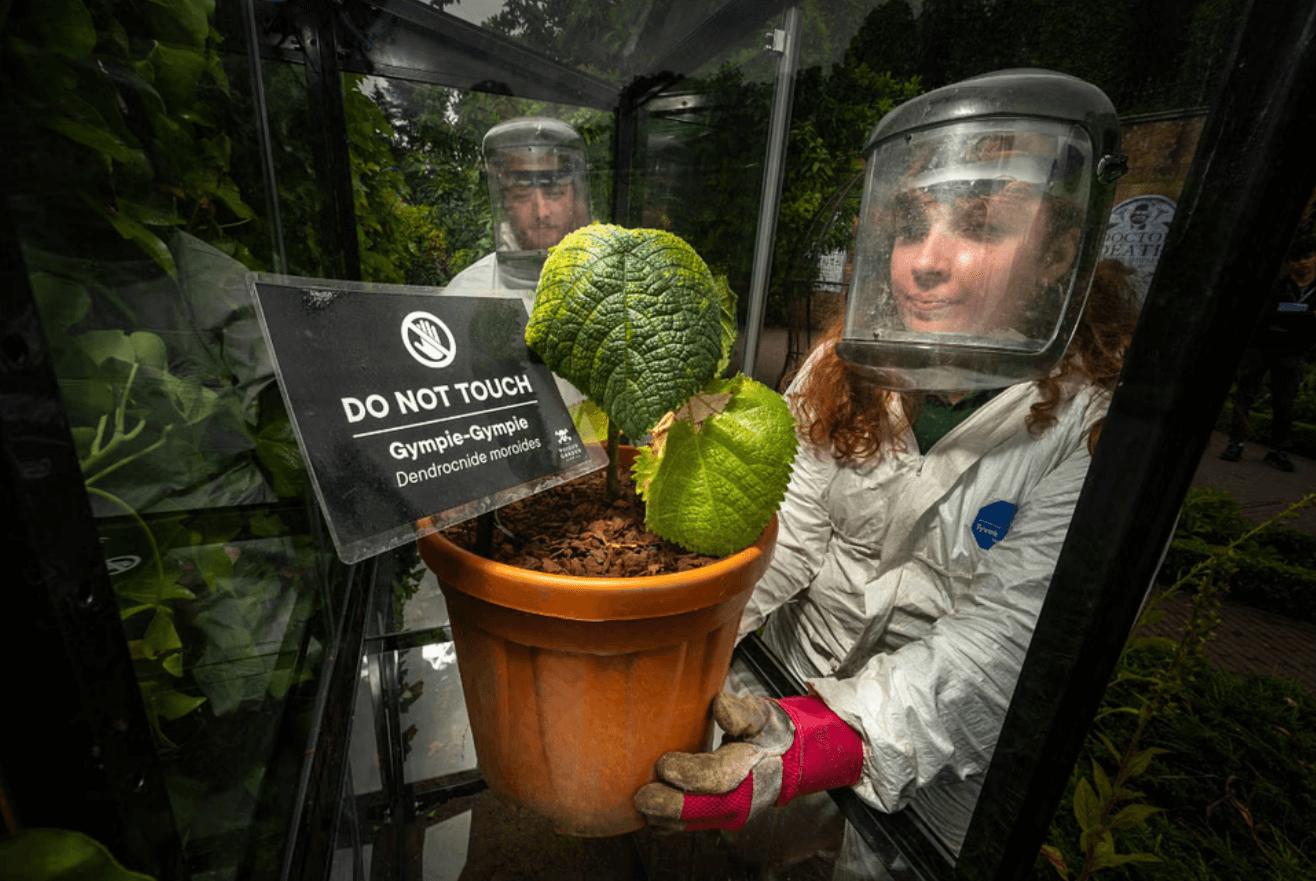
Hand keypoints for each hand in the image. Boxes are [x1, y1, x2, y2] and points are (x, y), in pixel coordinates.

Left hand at [633, 692, 862, 831]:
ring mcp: (730, 811)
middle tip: (643, 798)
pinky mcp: (717, 815)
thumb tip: (721, 706)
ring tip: (641, 807)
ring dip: (666, 819)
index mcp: (753, 769)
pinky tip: (649, 816)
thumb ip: (743, 711)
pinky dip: (669, 823)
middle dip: (672, 807)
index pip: (719, 777)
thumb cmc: (768, 733)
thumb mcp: (761, 714)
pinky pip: (692, 825)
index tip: (663, 764)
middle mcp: (743, 797)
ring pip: (695, 823)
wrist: (783, 757)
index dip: (691, 774)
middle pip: (705, 808)